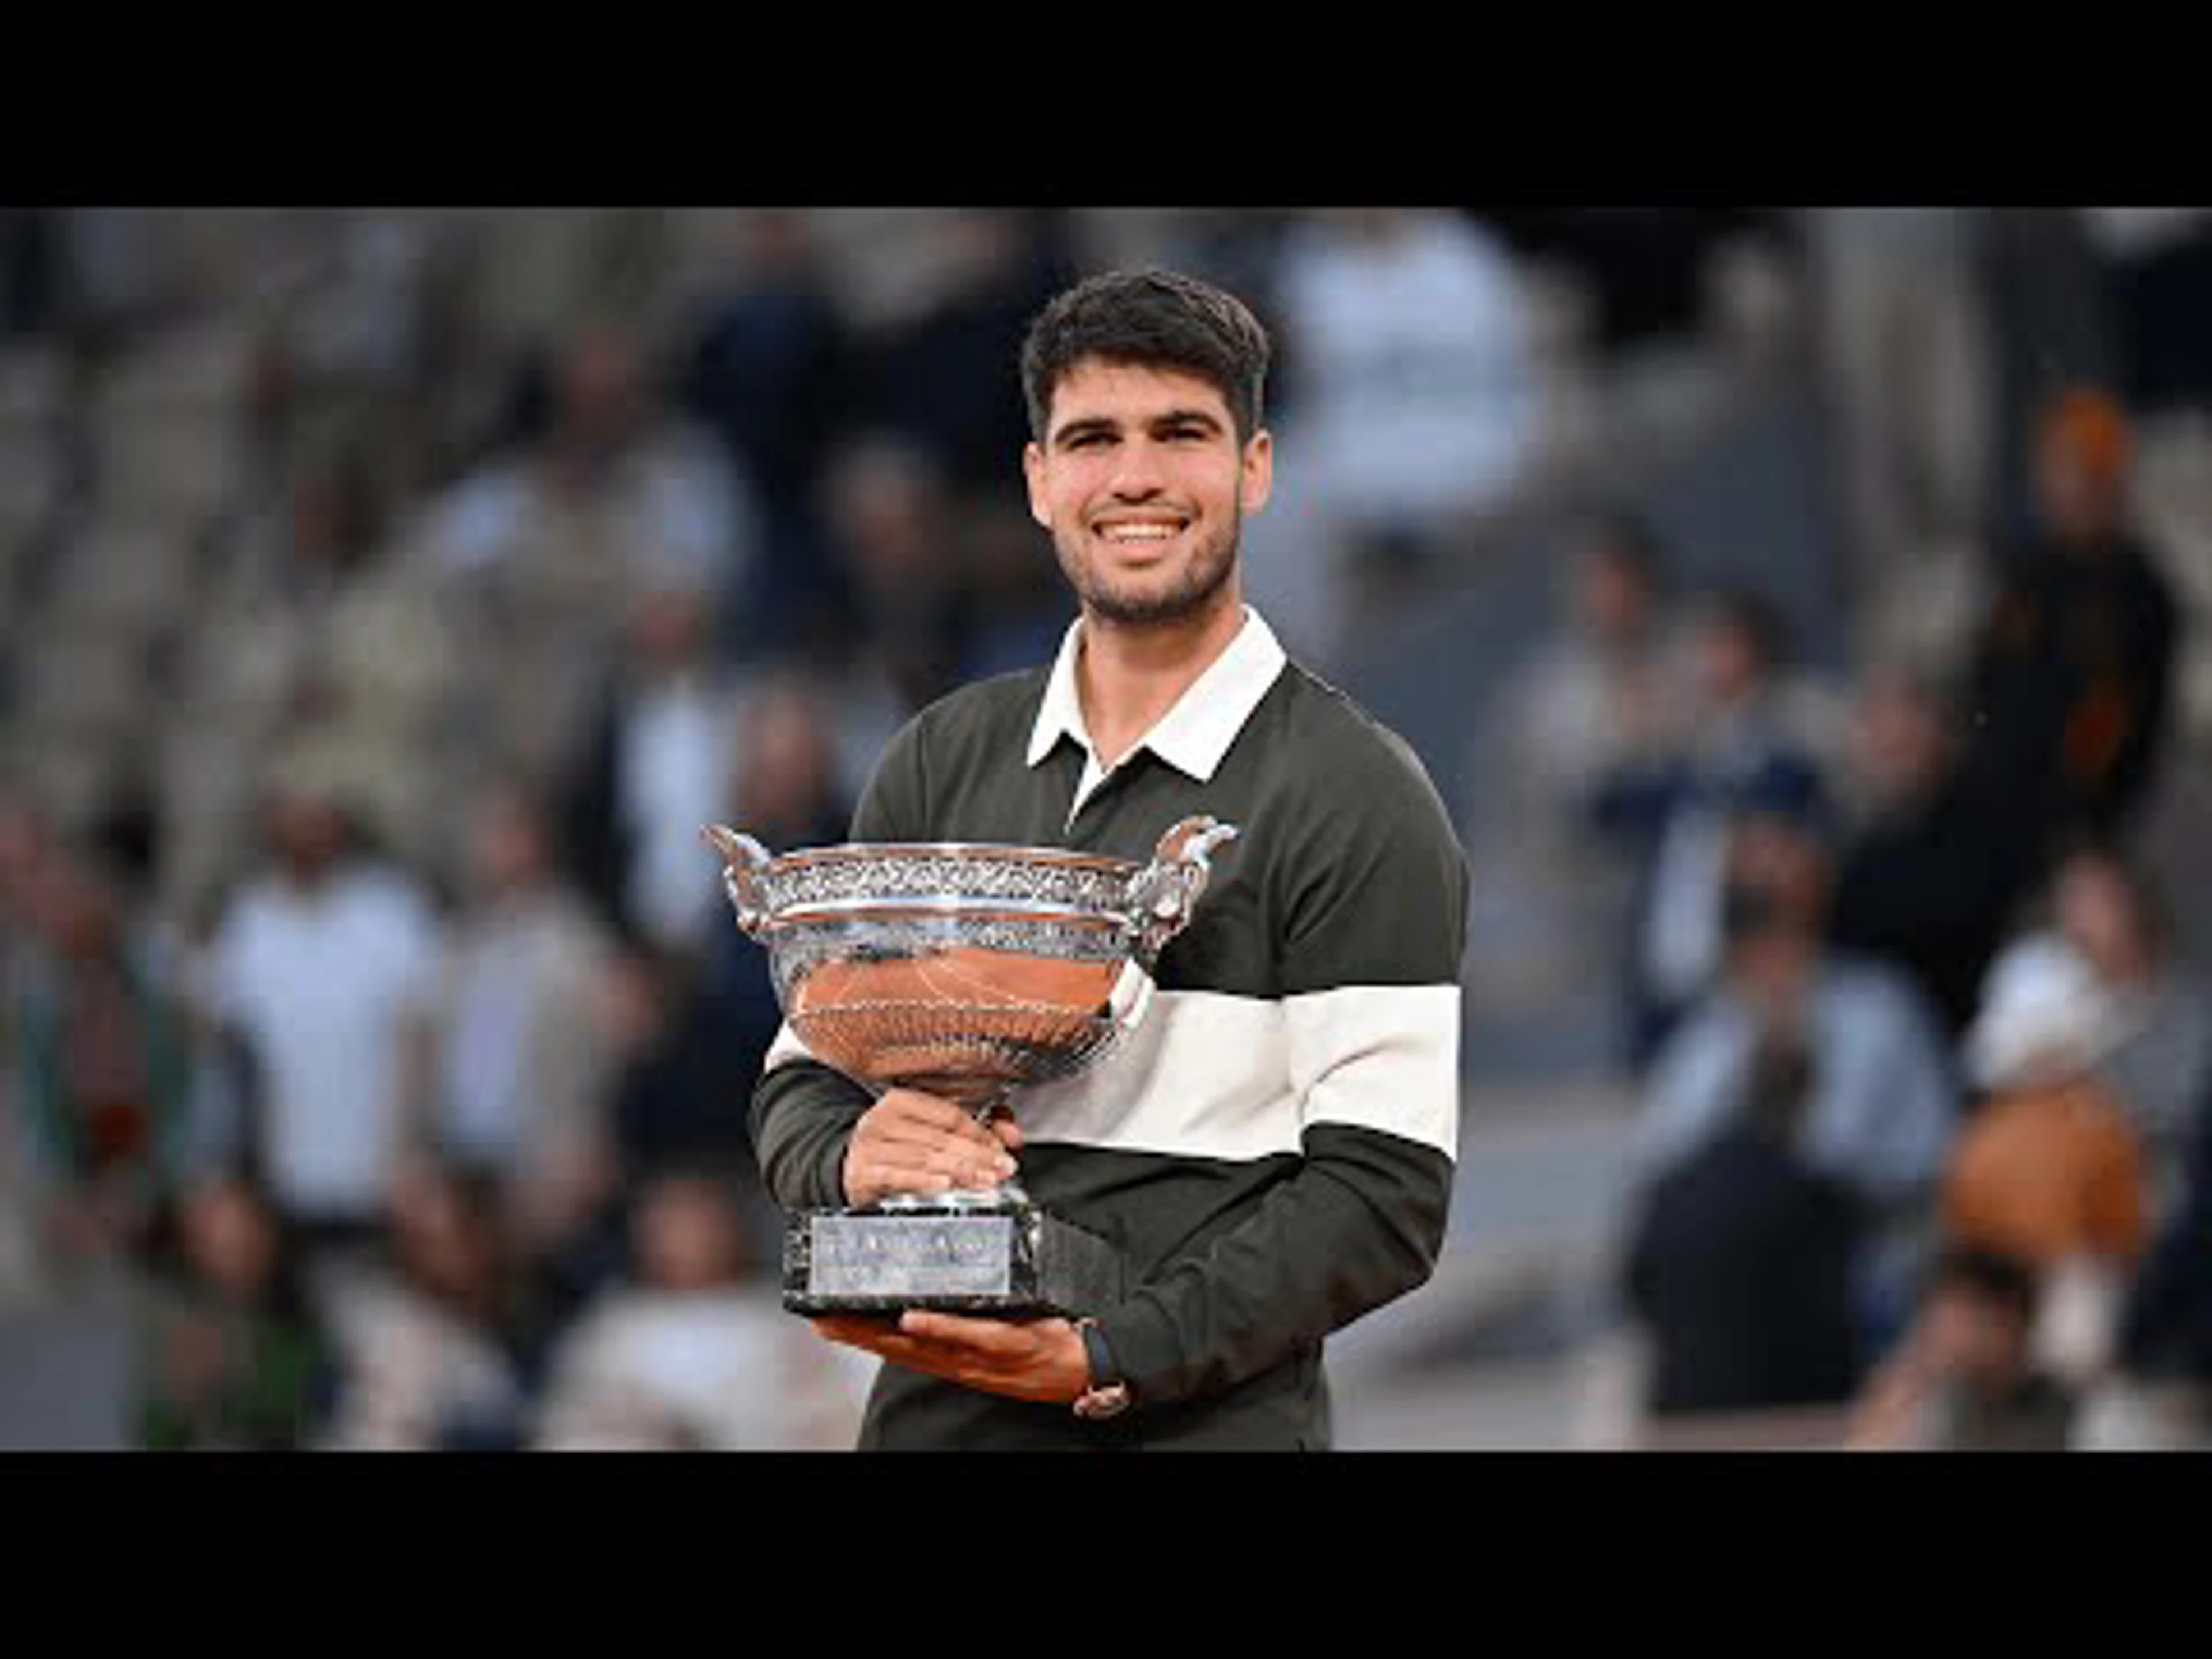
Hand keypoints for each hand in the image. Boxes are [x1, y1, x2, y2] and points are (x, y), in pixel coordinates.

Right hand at [812, 1310, 1089, 1404]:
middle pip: (901, 1350)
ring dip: (885, 1335)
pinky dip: (940, 1328)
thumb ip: (968, 1316)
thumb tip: (940, 1290)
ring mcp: (984, 1355)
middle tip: (822, 1321)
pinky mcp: (1010, 1344)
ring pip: (926, 1347)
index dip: (864, 1335)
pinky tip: (913, 1318)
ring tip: (851, 1320)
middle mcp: (963, 1361)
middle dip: (859, 1336)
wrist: (1091, 1366)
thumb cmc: (1045, 1345)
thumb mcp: (998, 1332)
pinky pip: (971, 1335)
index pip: (902, 1345)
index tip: (829, 1320)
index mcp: (958, 1356)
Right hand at [842, 1087, 1021, 1207]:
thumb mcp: (930, 1131)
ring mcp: (871, 1147)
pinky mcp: (863, 1173)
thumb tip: (1011, 1133)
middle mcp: (884, 1120)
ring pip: (924, 1158)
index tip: (1003, 1148)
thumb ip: (973, 1129)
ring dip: (960, 1172)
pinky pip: (898, 1176)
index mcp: (902, 1101)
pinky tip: (945, 1185)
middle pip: (941, 1138)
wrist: (846, 1167)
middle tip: (1002, 1168)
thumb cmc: (895, 1147)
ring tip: (985, 1180)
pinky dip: (923, 1181)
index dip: (980, 1132)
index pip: (950, 1115)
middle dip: (977, 1155)